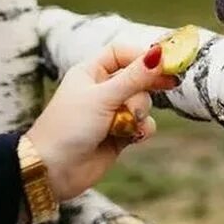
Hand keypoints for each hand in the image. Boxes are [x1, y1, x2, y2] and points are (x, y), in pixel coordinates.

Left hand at [25, 43, 177, 201]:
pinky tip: (132, 137)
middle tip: (170, 83)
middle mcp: (102, 90)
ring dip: (140, 112)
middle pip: (138, 77)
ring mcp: (112, 112)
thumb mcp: (103, 98)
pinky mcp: (120, 133)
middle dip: (147, 86)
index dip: (143, 55)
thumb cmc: (69, 128)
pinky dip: (141, 129)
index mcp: (91, 73)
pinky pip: (143, 124)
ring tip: (126, 124)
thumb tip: (160, 53)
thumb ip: (135, 77)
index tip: (165, 62)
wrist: (52, 171)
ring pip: (143, 102)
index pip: (122, 52)